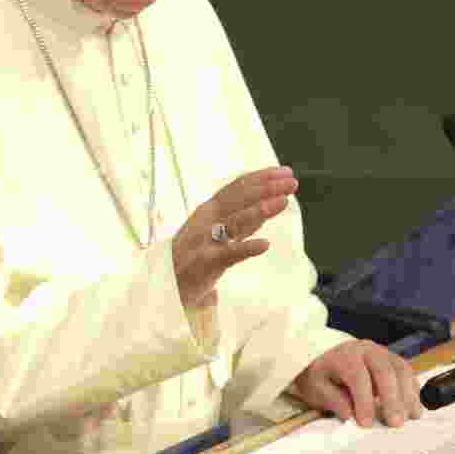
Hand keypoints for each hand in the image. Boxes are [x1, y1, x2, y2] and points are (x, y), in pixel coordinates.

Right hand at [171, 166, 297, 310]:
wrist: (163, 282)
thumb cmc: (193, 255)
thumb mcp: (220, 231)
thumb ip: (245, 220)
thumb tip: (272, 203)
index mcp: (210, 210)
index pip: (238, 188)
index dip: (262, 178)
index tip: (285, 171)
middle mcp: (207, 219)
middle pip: (239, 199)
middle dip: (267, 188)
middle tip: (292, 181)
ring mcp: (205, 240)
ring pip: (234, 221)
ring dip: (259, 210)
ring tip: (282, 201)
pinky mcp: (206, 262)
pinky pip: (229, 254)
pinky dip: (246, 248)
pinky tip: (265, 245)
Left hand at [292, 339, 423, 426]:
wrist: (328, 358)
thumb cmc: (323, 376)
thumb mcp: (317, 388)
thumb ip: (333, 399)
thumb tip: (349, 414)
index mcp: (345, 356)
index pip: (358, 376)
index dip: (364, 401)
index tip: (366, 423)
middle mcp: (367, 350)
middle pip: (384, 371)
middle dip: (391, 399)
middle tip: (394, 423)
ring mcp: (383, 353)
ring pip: (401, 369)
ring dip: (407, 395)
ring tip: (410, 418)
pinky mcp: (394, 360)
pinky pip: (408, 373)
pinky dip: (414, 391)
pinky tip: (414, 409)